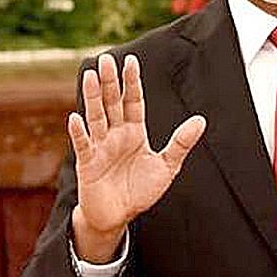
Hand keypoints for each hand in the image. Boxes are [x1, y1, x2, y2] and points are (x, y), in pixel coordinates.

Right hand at [68, 53, 205, 260]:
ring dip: (92, 97)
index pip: (133, 102)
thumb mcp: (166, 167)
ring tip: (89, 75)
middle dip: (110, 82)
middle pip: (112, 103)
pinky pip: (83, 145)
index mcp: (134, 132)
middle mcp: (116, 135)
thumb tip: (200, 120)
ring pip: (96, 117)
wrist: (118, 217)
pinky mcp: (88, 164)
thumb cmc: (140, 191)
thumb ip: (181, 143)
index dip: (132, 82)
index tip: (132, 60)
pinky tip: (75, 117)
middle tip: (105, 59)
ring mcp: (100, 147)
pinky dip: (78, 132)